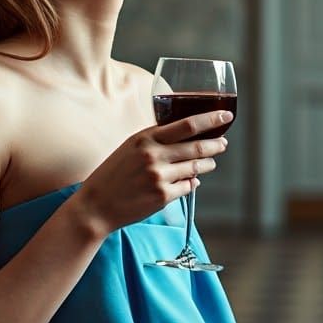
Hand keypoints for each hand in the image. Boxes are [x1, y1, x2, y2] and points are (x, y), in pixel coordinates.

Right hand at [71, 110, 232, 233]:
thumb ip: (155, 139)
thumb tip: (185, 136)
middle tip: (223, 143)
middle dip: (215, 144)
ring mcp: (159, 176)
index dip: (210, 119)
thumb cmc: (114, 174)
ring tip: (210, 163)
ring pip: (196, 168)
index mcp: (146, 138)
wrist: (96, 205)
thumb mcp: (130, 147)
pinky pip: (188, 186)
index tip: (225, 116)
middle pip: (197, 147)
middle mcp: (154, 155)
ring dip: (208, 165)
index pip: (187, 124)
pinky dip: (192, 183)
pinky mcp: (162, 196)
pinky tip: (190, 181)